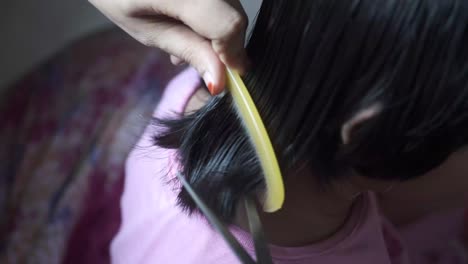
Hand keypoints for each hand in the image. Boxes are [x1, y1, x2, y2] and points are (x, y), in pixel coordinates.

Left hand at [89, 0, 249, 94]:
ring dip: (220, 31)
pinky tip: (191, 20)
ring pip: (233, 8)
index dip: (232, 55)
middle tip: (199, 59)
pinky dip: (215, 15)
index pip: (228, 25)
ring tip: (188, 37)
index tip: (225, 78)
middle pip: (236, 17)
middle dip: (225, 46)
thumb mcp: (147, 30)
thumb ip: (188, 50)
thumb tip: (219, 80)